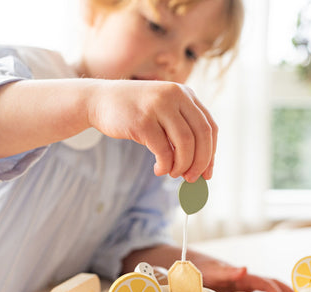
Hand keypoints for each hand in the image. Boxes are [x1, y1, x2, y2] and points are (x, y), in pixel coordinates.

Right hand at [88, 79, 216, 181]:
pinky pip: (163, 150)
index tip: (206, 174)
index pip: (210, 127)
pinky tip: (159, 169)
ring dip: (183, 165)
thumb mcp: (162, 114)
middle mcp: (176, 96)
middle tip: (192, 179)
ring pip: (185, 143)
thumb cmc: (134, 113)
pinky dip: (165, 165)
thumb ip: (179, 132)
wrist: (99, 100)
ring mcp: (159, 106)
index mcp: (185, 94)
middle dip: (200, 162)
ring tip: (173, 174)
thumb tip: (197, 168)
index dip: (211, 154)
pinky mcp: (143, 121)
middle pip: (202, 135)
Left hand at [192, 257, 294, 291]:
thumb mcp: (213, 271)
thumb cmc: (202, 268)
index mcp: (241, 275)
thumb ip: (227, 271)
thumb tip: (244, 269)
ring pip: (265, 291)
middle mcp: (244, 280)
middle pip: (270, 284)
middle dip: (286, 291)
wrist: (191, 268)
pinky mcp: (237, 291)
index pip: (264, 282)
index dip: (275, 291)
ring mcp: (241, 286)